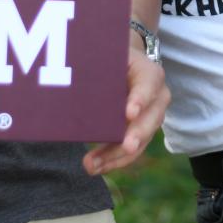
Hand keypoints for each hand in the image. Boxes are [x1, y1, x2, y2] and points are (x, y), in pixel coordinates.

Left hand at [81, 45, 168, 174]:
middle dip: (137, 135)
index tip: (129, 113)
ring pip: (140, 140)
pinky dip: (112, 161)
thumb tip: (66, 76)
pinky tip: (95, 167)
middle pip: (151, 118)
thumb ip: (97, 65)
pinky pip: (129, 151)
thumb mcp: (109, 56)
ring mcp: (150, 118)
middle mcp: (156, 97)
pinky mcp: (139, 134)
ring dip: (117, 155)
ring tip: (92, 166)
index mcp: (149, 73)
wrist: (125, 66)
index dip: (140, 98)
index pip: (148, 84)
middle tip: (127, 146)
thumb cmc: (113, 59)